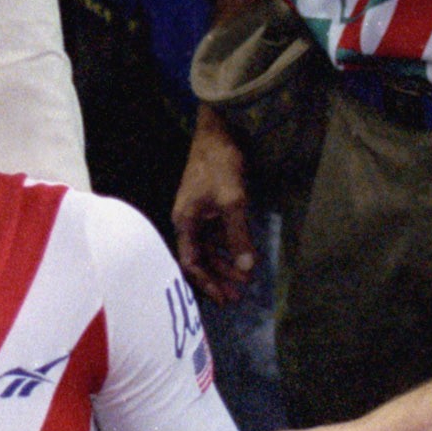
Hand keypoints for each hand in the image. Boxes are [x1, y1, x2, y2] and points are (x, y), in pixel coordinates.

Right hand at [173, 113, 254, 303]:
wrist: (218, 132)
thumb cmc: (220, 166)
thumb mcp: (232, 202)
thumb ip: (238, 235)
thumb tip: (246, 268)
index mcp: (185, 222)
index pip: (191, 263)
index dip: (206, 282)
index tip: (224, 298)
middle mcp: (188, 221)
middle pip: (200, 259)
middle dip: (218, 278)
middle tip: (237, 296)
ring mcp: (199, 213)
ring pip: (210, 248)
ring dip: (226, 263)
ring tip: (244, 280)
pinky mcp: (210, 206)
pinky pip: (217, 235)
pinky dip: (229, 247)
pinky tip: (244, 255)